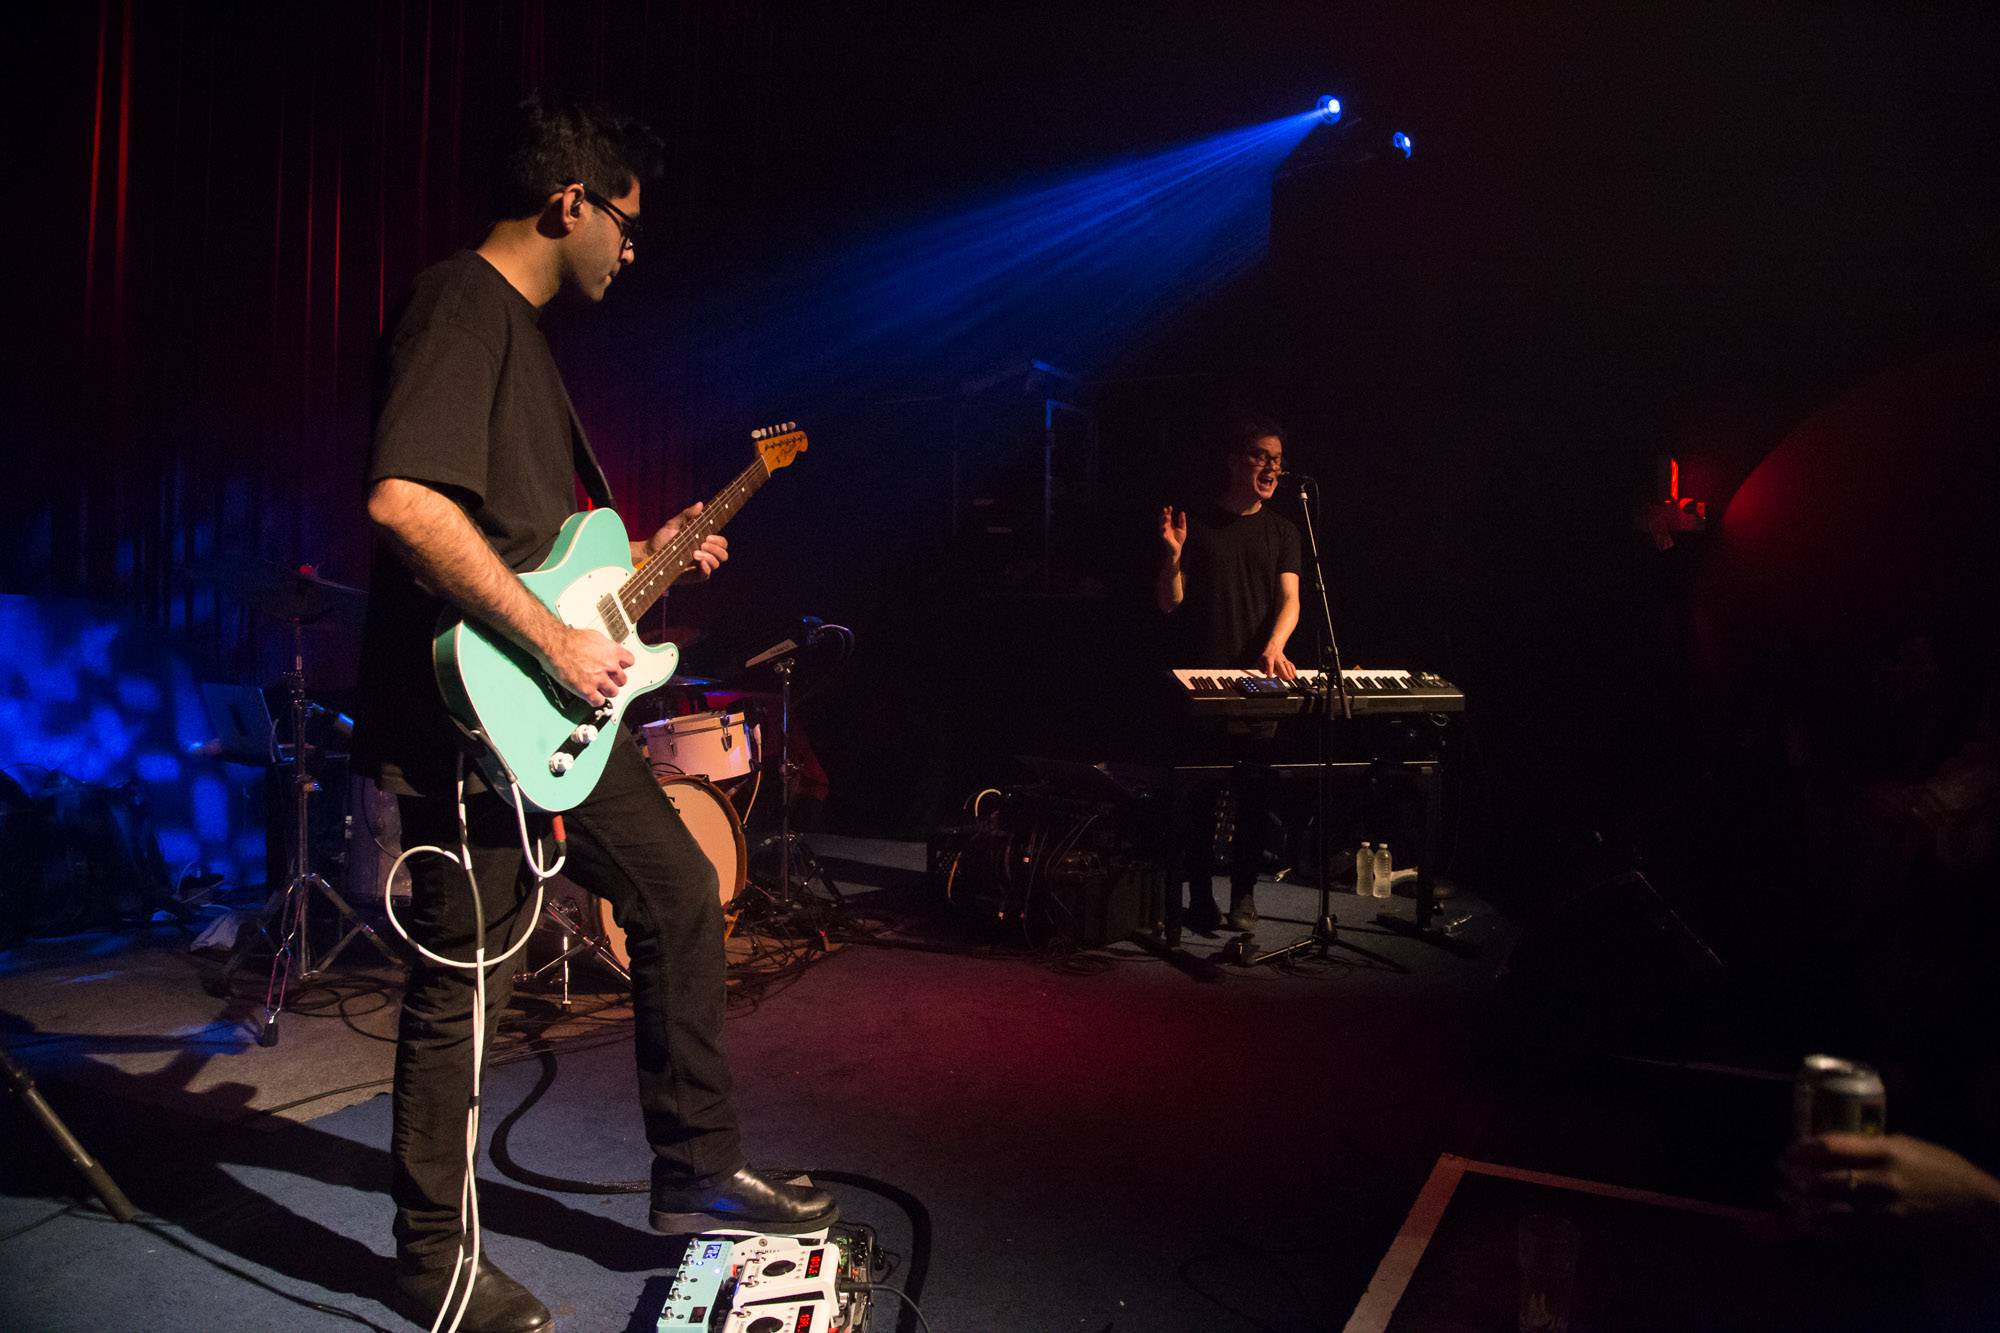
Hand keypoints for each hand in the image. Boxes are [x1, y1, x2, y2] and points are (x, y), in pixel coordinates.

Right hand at [545, 626, 633, 707]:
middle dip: (614, 680)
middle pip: (622, 680)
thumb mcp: (595, 637)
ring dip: (606, 691)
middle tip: (607, 679)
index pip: (630, 662)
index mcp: (612, 652)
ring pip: (613, 692)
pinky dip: (595, 700)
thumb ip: (606, 648)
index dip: (623, 665)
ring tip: (599, 687)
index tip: (619, 667)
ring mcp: (598, 679)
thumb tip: (608, 652)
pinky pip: (599, 701)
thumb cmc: (570, 639)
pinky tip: (591, 695)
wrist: (555, 644)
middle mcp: (608, 666)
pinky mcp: (587, 690)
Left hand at [641, 503, 730, 582]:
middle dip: (716, 549)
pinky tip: (700, 563)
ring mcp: (699, 567)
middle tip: (703, 544)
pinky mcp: (692, 577)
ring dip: (709, 557)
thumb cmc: (661, 539)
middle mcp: (704, 555)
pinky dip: (706, 569)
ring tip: (695, 553)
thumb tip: (700, 504)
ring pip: (716, 564)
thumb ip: (687, 515)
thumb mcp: (673, 524)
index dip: (719, 541)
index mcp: (703, 543)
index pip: (721, 543)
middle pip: (723, 554)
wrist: (648, 554)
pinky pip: (706, 575)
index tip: (708, 537)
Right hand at [1158, 506, 1185, 561]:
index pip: (1168, 516)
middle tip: (1165, 509)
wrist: (1177, 549)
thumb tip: (1182, 512)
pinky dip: (1163, 531)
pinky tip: (1164, 528)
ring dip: (1163, 521)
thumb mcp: (1182, 528)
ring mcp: (1164, 533)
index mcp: (1169, 525)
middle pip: (1163, 519)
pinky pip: (1162, 534)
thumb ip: (1182, 521)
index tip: (1170, 507)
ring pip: (1161, 525)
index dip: (1168, 512)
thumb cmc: (1178, 539)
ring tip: (1166, 517)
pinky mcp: (1165, 538)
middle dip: (1164, 514)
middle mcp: (1166, 528)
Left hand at [1258, 646, 1296, 680]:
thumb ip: (1261, 668)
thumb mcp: (1260, 660)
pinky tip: (1295, 676)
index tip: (1270, 677)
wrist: (1274, 647)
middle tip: (1287, 678)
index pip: (1270, 665)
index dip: (1269, 671)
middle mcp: (1277, 659)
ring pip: (1287, 665)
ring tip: (1292, 678)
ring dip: (1290, 672)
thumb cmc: (1266, 656)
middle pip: (1281, 665)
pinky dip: (1294, 670)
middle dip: (1284, 672)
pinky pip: (1291, 665)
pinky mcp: (1286, 661)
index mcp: (1269, 658)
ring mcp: (1283, 659)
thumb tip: (1264, 673)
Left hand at [1780, 1133, 1999, 1228]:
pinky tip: (1810, 1223)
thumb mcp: (1905, 1144)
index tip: (1788, 1151)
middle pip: (1828, 1180)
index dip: (1804, 1149)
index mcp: (1886, 1150)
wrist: (1973, 1203)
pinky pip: (1851, 1230)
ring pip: (1835, 1209)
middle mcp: (1884, 1179)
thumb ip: (1869, 1145)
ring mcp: (1887, 1208)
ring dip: (1806, 1206)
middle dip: (1798, 1178)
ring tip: (1787, 1199)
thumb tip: (1830, 1145)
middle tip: (1780, 1174)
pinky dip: (1826, 1226)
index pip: (1834, 1147)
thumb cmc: (1938, 1167)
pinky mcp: (1892, 1230)